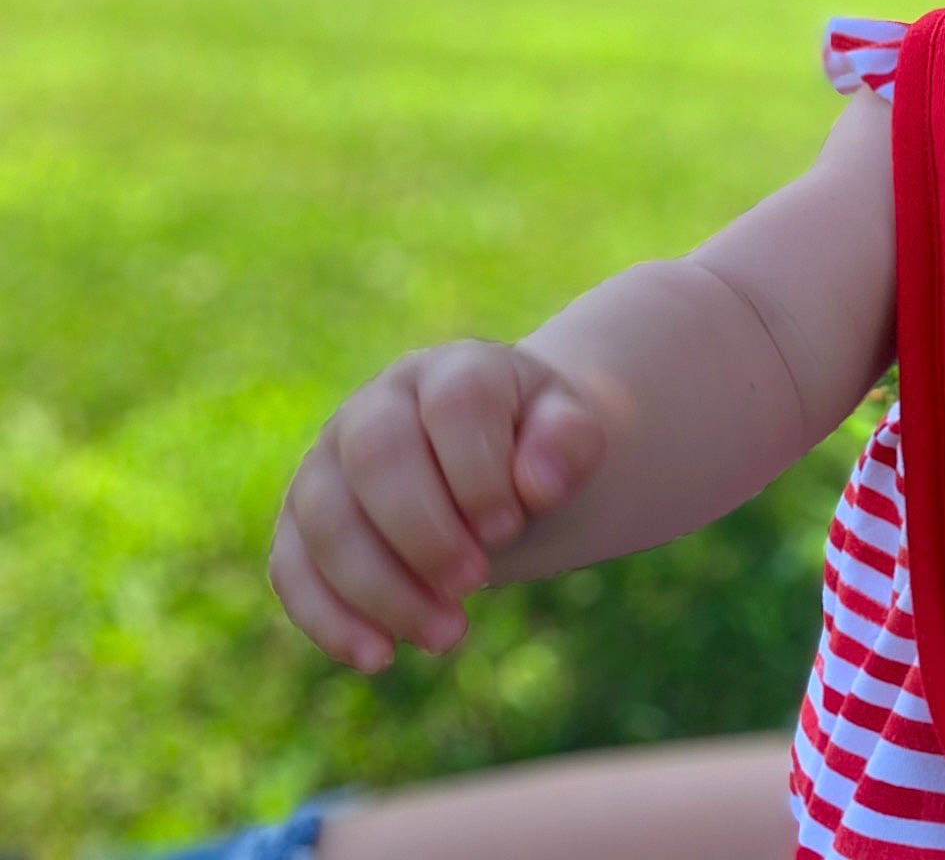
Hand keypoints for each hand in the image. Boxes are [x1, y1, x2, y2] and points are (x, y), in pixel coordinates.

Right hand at [269, 338, 605, 671]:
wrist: (499, 459)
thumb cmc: (535, 445)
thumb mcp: (571, 432)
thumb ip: (568, 443)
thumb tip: (538, 485)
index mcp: (452, 371)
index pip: (454, 404)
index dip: (479, 470)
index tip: (509, 527)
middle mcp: (378, 404)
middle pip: (376, 455)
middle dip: (424, 532)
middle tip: (476, 583)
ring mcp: (329, 458)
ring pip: (324, 516)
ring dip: (381, 587)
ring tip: (447, 635)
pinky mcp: (302, 519)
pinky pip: (290, 566)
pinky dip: (327, 616)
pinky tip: (378, 656)